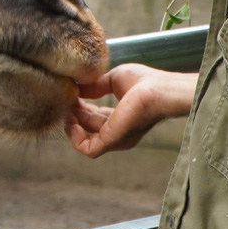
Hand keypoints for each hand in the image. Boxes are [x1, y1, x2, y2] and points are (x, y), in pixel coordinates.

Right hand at [63, 64, 194, 157]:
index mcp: (121, 117)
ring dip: (73, 123)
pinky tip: (72, 120)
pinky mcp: (112, 141)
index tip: (72, 93)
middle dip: (74, 113)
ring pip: (85, 138)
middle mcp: (118, 131)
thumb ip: (96, 86)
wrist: (159, 90)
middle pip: (88, 127)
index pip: (94, 117)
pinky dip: (75, 138)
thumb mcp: (113, 79)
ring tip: (69, 107)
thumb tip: (78, 87)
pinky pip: (88, 149)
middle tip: (67, 99)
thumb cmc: (146, 82)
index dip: (80, 107)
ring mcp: (115, 138)